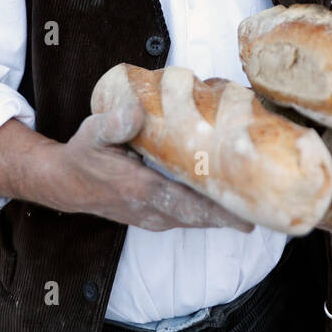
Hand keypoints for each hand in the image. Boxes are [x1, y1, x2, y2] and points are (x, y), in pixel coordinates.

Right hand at [48, 103, 254, 232]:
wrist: (65, 183)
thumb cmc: (84, 155)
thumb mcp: (91, 133)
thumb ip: (113, 123)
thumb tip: (137, 111)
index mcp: (141, 190)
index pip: (186, 204)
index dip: (217, 210)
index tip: (246, 214)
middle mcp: (151, 210)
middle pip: (201, 217)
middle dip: (233, 215)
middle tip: (266, 208)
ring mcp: (154, 217)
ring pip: (197, 219)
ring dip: (224, 214)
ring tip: (255, 204)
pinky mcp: (156, 216)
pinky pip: (188, 217)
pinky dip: (209, 212)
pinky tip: (227, 200)